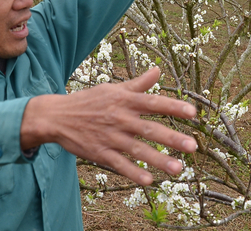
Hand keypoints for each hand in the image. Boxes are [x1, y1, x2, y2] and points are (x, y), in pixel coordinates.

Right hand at [20, 68, 196, 184]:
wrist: (56, 116)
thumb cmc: (89, 101)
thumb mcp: (113, 88)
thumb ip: (138, 83)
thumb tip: (158, 70)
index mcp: (125, 100)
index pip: (153, 102)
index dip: (173, 107)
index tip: (193, 113)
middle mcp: (120, 118)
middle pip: (149, 128)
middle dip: (172, 138)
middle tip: (193, 146)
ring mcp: (110, 137)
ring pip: (137, 149)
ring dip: (158, 160)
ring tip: (178, 169)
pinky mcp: (99, 152)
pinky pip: (119, 164)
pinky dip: (133, 172)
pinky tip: (149, 180)